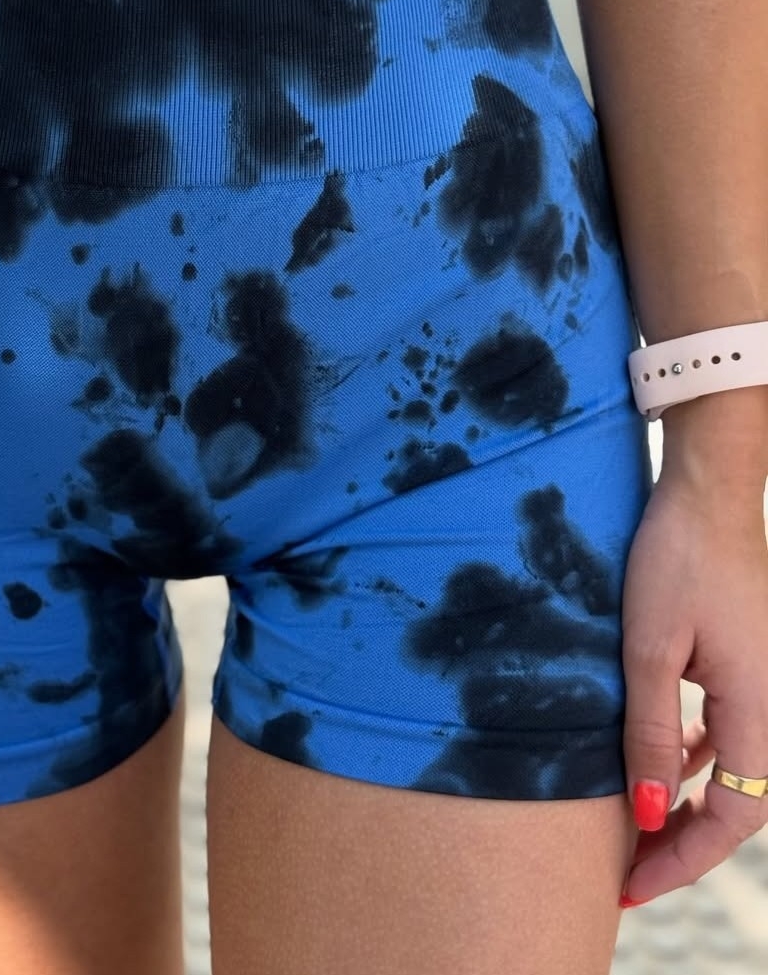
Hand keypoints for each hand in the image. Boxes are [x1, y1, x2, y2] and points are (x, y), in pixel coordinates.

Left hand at [619, 460, 767, 904]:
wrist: (706, 493)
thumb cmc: (675, 559)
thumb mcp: (647, 649)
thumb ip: (648, 732)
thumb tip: (646, 815)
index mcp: (761, 711)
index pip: (733, 820)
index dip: (682, 860)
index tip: (629, 886)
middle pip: (738, 805)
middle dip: (682, 842)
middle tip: (626, 870)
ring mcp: (763, 686)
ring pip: (731, 772)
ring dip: (686, 803)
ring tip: (635, 828)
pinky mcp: (746, 665)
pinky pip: (726, 733)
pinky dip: (693, 758)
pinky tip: (660, 759)